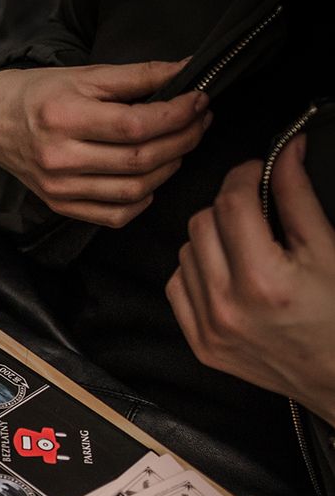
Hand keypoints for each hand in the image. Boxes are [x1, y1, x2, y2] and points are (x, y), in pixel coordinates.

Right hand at [0, 60, 209, 227]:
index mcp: (63, 118)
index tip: (199, 101)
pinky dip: (143, 200)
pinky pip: (114, 215)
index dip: (177, 115)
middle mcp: (58, 158)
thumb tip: (187, 70)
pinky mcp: (60, 205)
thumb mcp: (86, 75)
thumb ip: (138, 75)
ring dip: (170, 168)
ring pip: (133, 190)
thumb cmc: (43, 94)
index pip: (135, 125)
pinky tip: (152, 178)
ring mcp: (58, 187)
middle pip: (139, 159)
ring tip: (181, 146)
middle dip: (183, 139)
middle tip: (200, 121)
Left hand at [167, 137, 334, 422]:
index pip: (231, 203)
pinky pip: (176, 286)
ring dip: (211, 237)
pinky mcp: (199, 342)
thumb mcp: (328, 249)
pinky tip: (227, 271)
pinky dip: (197, 270)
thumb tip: (284, 153)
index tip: (257, 170)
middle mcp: (227, 306)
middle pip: (202, 223)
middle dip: (229, 205)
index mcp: (264, 280)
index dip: (244, 175)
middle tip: (256, 206)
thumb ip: (298, 197)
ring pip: (185, 251)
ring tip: (246, 243)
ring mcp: (208, 328)